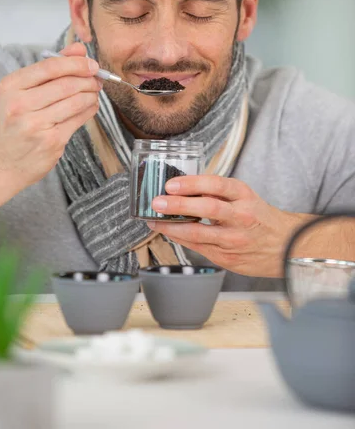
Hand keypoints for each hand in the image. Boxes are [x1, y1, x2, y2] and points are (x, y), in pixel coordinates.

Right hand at [0, 42, 100, 187]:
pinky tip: (90, 106)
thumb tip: (79, 49)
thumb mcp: (24, 90)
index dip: (77, 63)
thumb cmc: (17, 120)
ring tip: (93, 93)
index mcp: (12, 86)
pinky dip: (90, 109)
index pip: (50, 67)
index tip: (92, 64)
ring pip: (77, 101)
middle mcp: (20, 105)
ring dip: (92, 95)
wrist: (5, 159)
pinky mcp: (51, 141)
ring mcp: (35, 125)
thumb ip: (52, 67)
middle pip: (67, 84)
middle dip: (89, 80)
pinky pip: (79, 119)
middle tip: (97, 79)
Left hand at [149, 175, 307, 277]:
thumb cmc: (259, 218)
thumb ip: (218, 193)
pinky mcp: (227, 258)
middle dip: (178, 205)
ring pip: (199, 233)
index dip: (192, 183)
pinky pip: (198, 247)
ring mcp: (234, 240)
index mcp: (244, 196)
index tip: (172, 184)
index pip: (216, 184)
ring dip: (172, 226)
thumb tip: (182, 187)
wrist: (286, 246)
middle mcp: (241, 216)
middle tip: (158, 201)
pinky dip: (180, 238)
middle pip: (207, 208)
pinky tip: (168, 232)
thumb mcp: (244, 197)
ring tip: (154, 220)